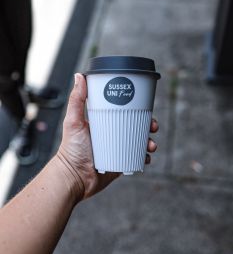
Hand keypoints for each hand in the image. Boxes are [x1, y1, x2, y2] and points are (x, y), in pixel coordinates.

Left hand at [57, 73, 157, 201]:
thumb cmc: (71, 149)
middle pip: (135, 126)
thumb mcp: (73, 121)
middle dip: (148, 125)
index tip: (145, 107)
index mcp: (103, 122)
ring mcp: (117, 149)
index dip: (136, 108)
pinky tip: (146, 157)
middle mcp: (112, 134)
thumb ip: (76, 99)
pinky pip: (137, 158)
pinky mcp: (121, 163)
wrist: (74, 178)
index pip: (123, 111)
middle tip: (153, 126)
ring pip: (139, 142)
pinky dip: (144, 157)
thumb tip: (79, 76)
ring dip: (150, 141)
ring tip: (151, 145)